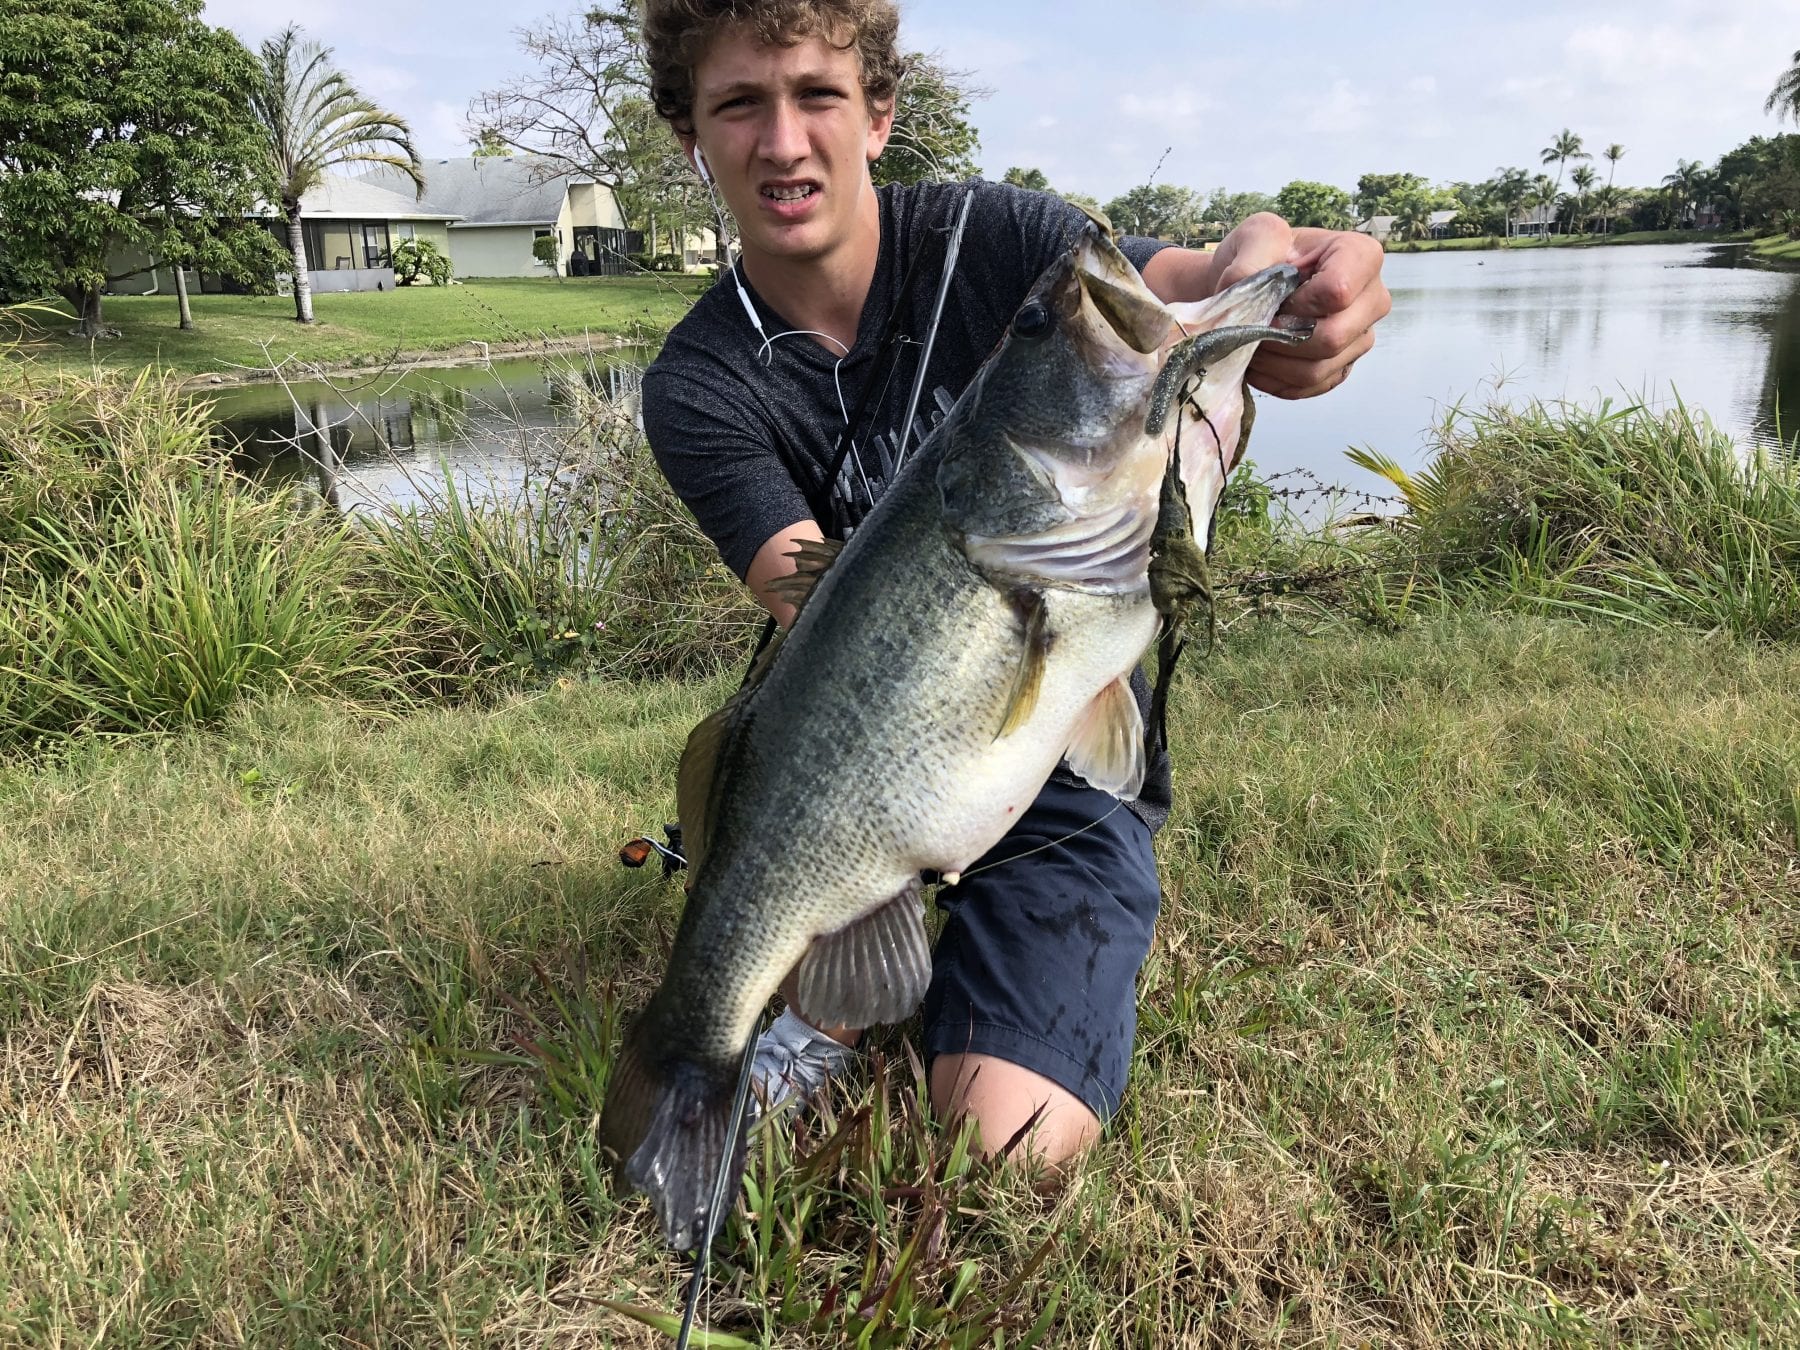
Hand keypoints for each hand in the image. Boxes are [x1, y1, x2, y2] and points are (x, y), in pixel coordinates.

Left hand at [1208, 214, 1390, 399]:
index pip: (1338, 292)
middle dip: (1281, 338)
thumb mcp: (1255, 236)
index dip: (1296, 303)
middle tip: (1251, 328)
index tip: (1272, 299)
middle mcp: (1373, 300)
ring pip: (1318, 368)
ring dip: (1273, 363)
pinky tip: (1258, 362)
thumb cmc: (1262, 256)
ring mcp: (1360, 338)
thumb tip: (1245, 286)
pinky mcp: (1340, 368)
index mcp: (1361, 257)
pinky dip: (1275, 380)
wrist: (1252, 288)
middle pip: (1332, 338)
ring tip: (1249, 343)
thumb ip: (1253, 253)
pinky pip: (1309, 387)